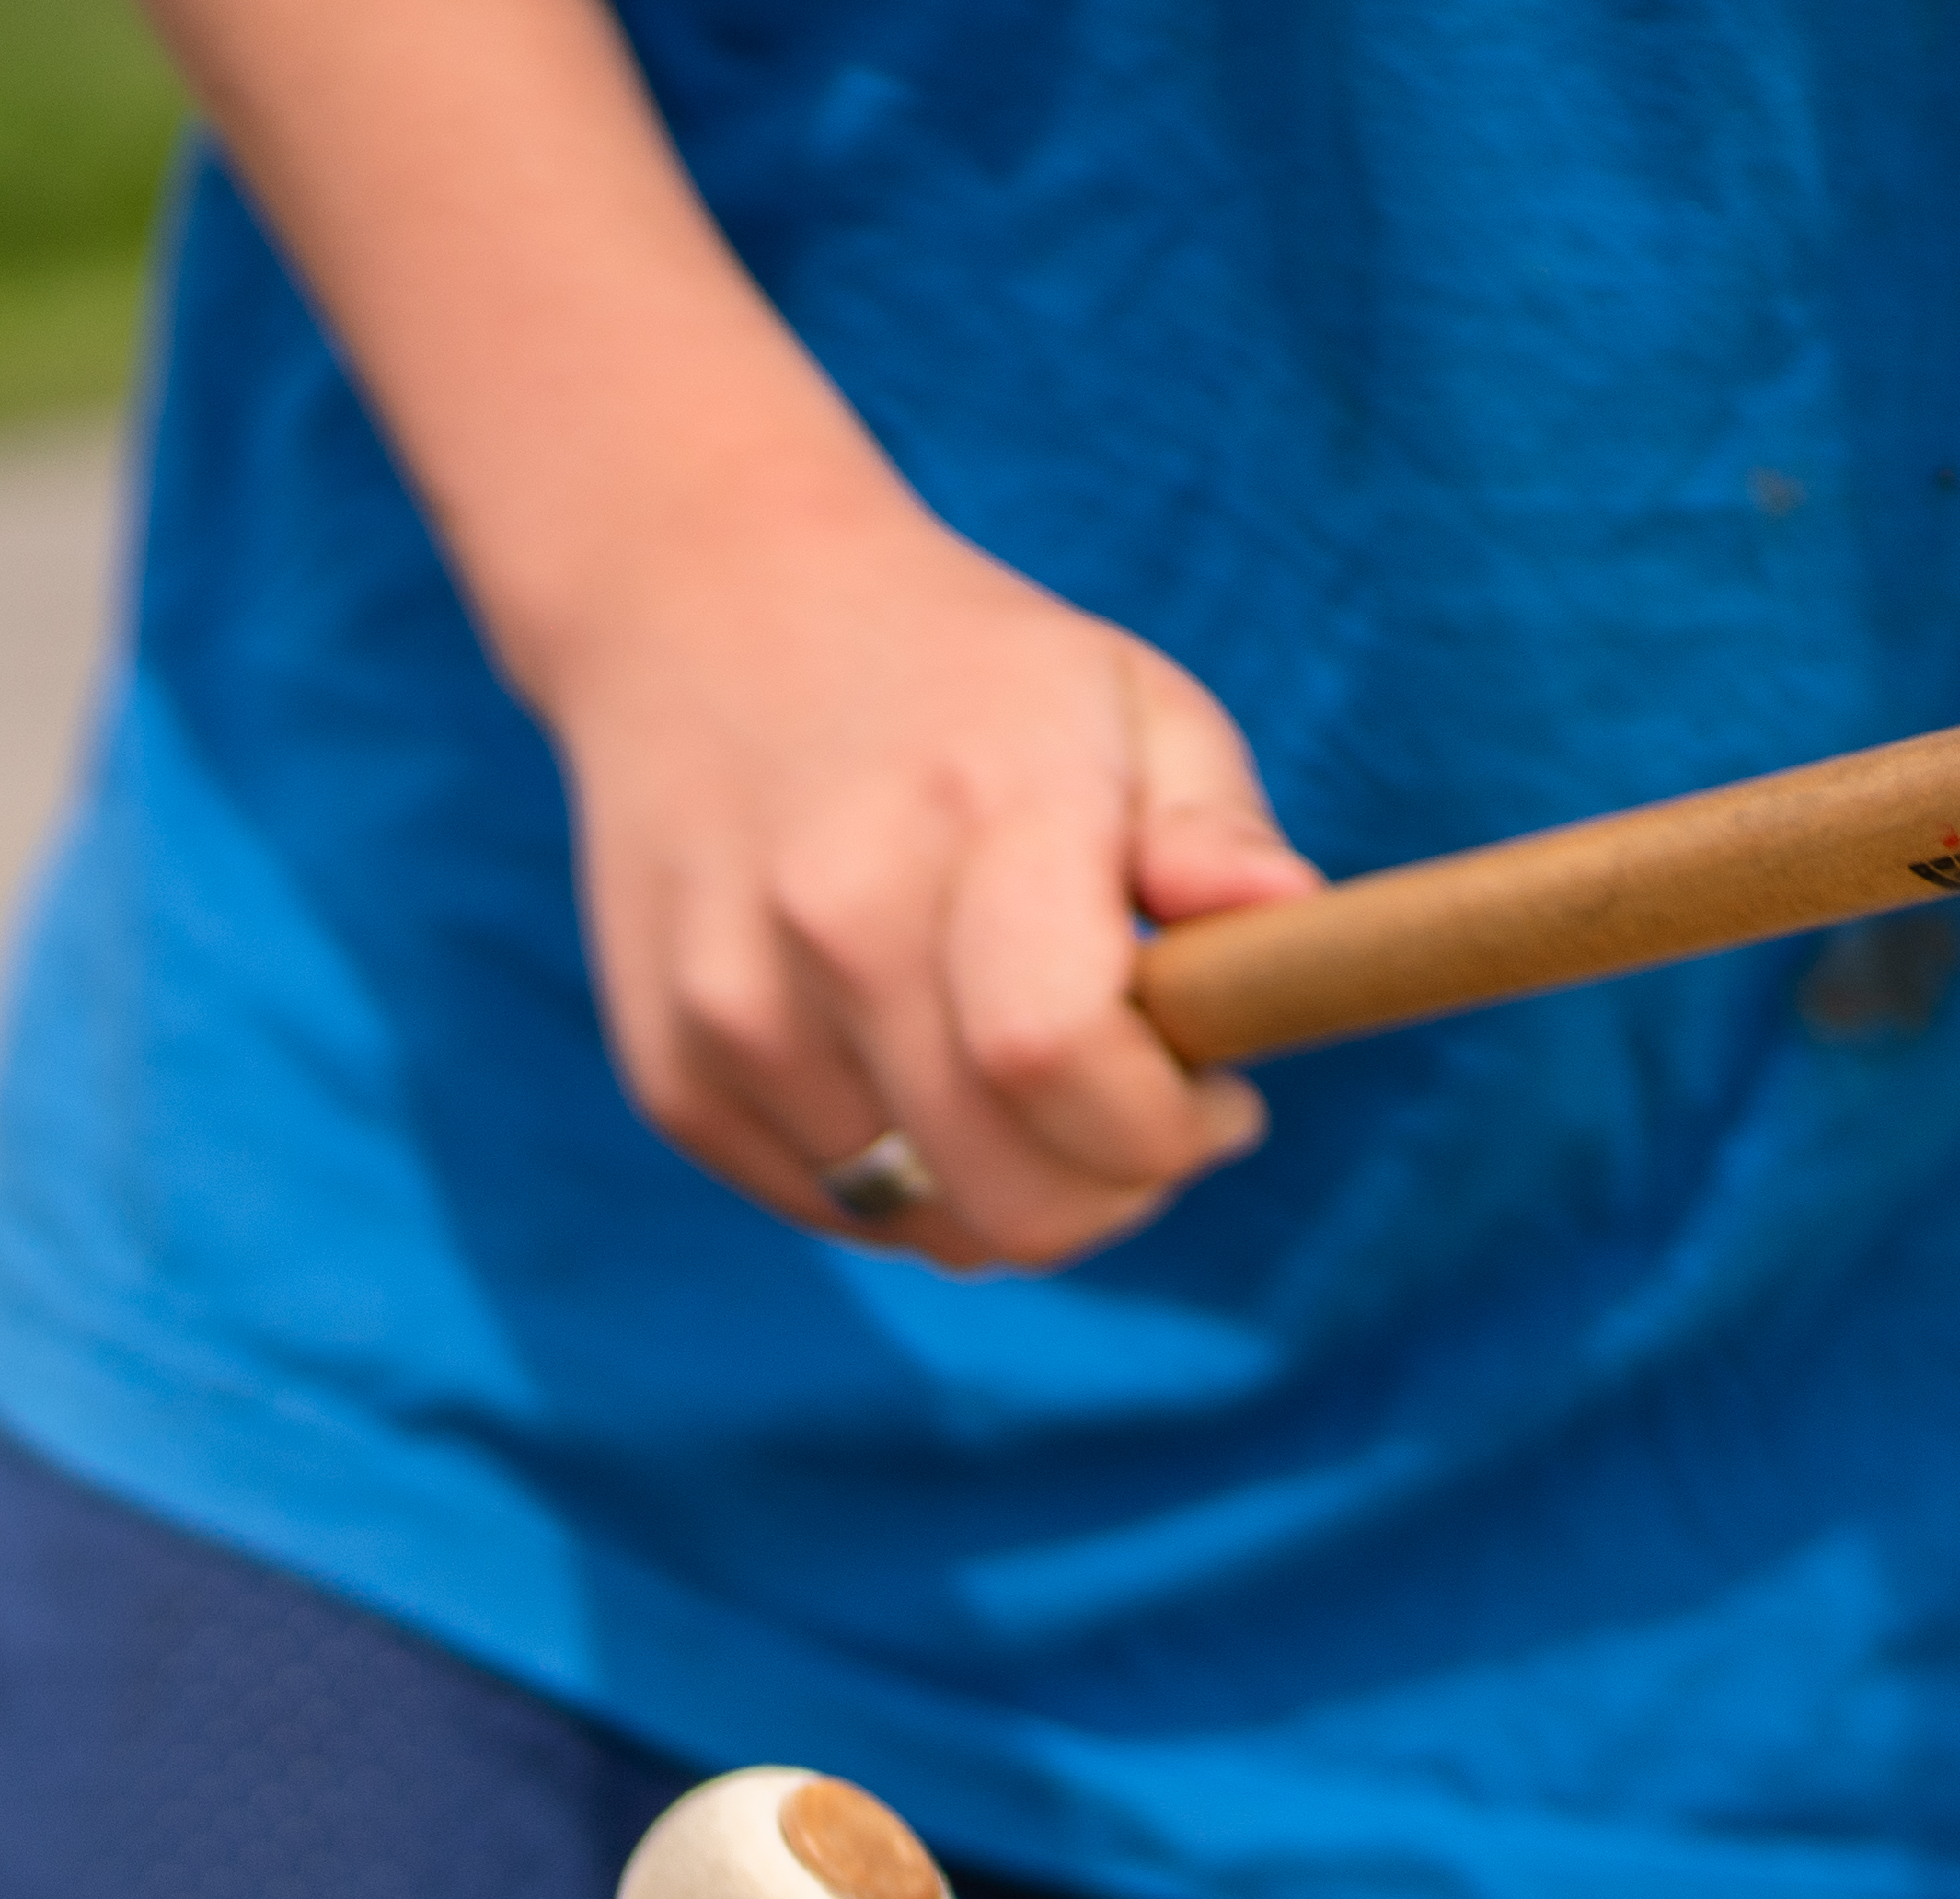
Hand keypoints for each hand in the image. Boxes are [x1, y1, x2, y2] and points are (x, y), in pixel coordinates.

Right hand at [516, 476, 1320, 1272]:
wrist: (704, 617)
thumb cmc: (965, 678)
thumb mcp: (1127, 701)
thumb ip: (1214, 830)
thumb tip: (1285, 920)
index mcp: (976, 814)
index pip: (1062, 1061)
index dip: (1163, 1134)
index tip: (1220, 1107)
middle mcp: (831, 921)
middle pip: (1001, 1194)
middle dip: (1110, 1195)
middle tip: (1142, 1124)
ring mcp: (734, 1012)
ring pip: (923, 1220)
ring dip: (1010, 1190)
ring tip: (1027, 1077)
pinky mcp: (673, 1075)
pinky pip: (829, 1205)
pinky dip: (907, 1178)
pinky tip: (923, 1072)